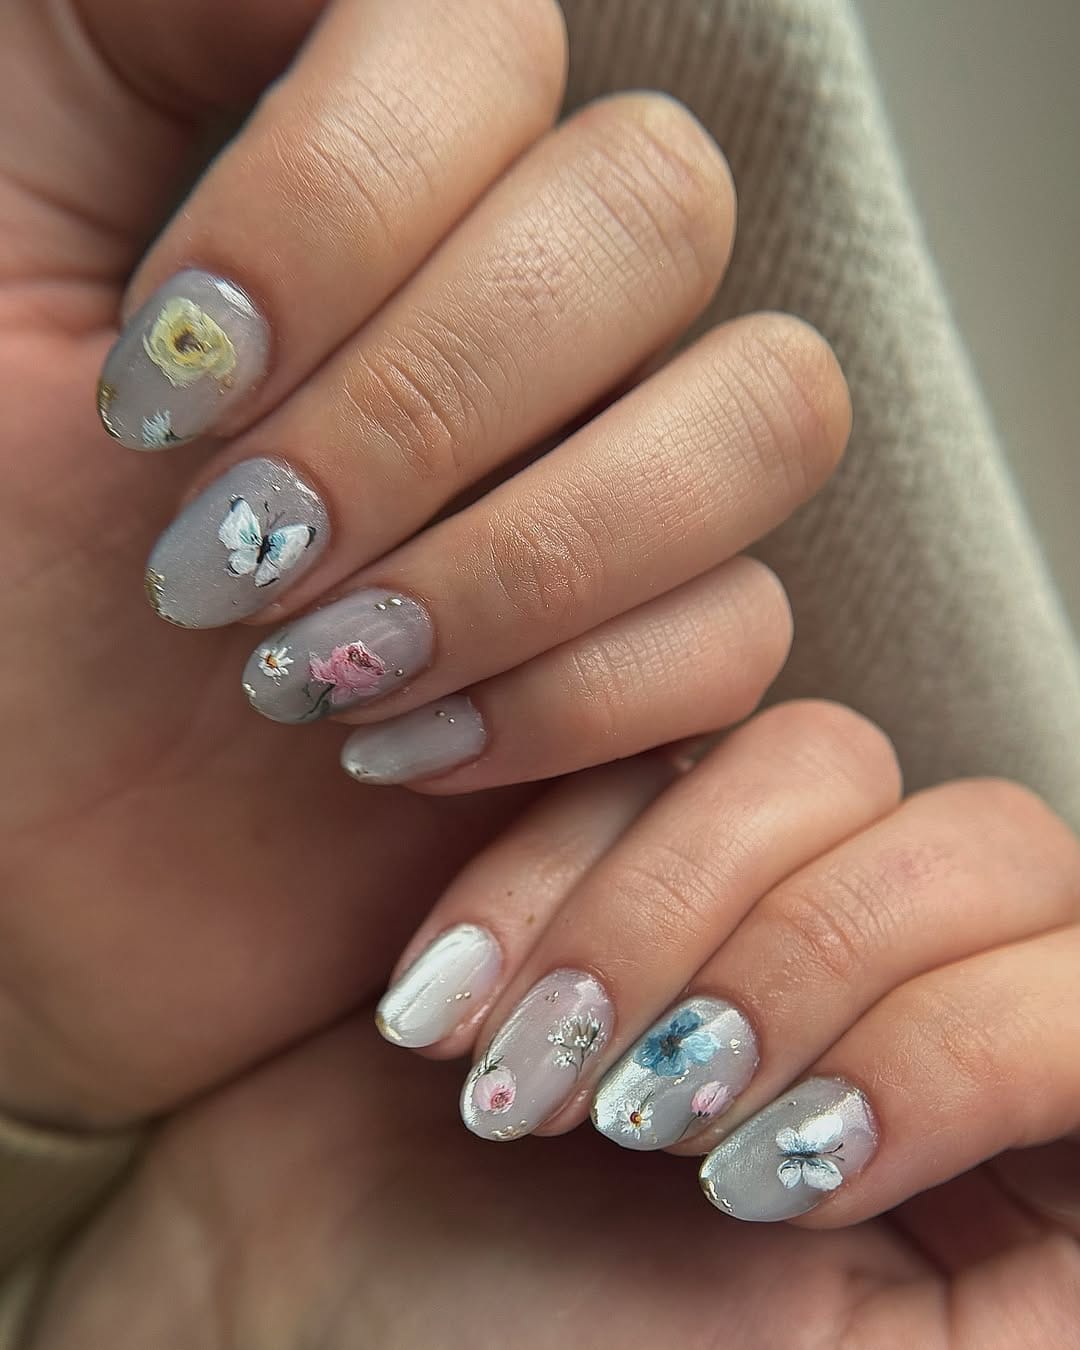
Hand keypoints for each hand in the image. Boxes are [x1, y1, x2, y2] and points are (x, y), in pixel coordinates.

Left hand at [0, 0, 847, 1130]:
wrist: (46, 839)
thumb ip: (107, 49)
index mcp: (367, 169)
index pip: (483, 37)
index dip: (342, 202)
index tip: (167, 383)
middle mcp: (520, 298)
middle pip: (655, 210)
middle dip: (426, 407)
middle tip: (236, 550)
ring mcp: (619, 475)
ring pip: (768, 406)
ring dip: (533, 556)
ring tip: (326, 669)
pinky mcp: (664, 654)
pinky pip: (745, 629)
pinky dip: (574, 700)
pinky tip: (404, 753)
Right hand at [27, 704, 1079, 1346]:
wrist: (302, 1321)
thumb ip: (1057, 1266)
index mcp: (1012, 1137)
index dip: (959, 1043)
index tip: (794, 1169)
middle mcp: (904, 989)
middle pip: (984, 847)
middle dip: (801, 966)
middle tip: (649, 1121)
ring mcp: (761, 888)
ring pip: (823, 760)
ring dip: (656, 918)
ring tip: (538, 1075)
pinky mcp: (625, 826)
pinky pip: (645, 751)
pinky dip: (538, 877)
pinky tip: (451, 1012)